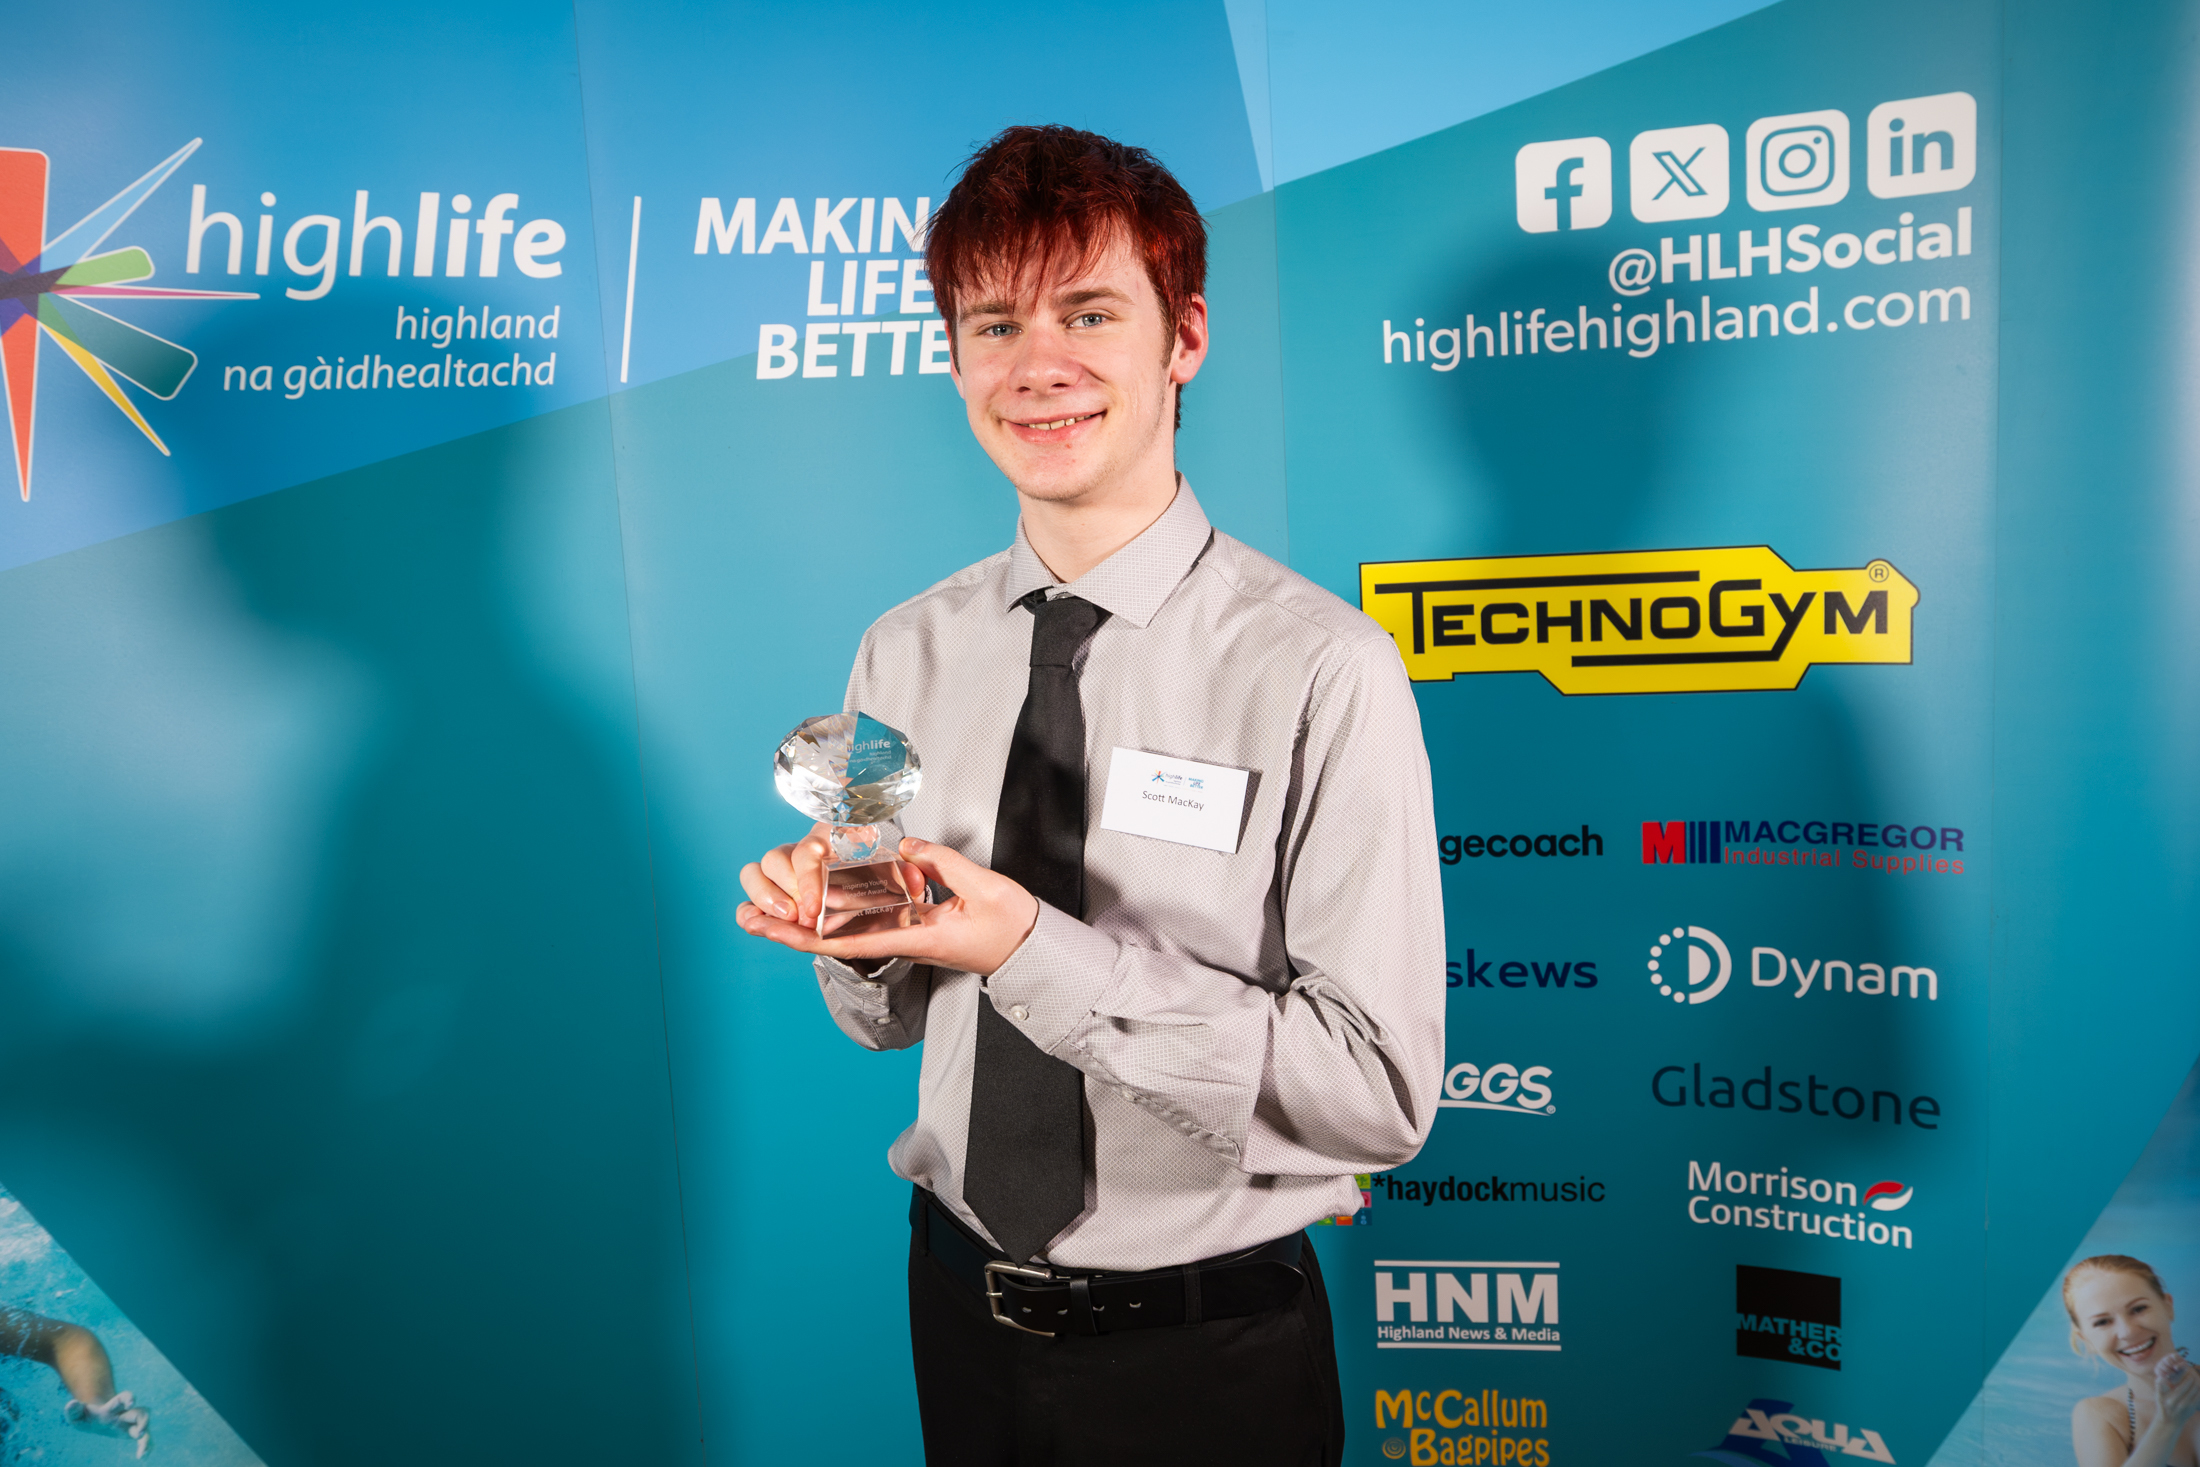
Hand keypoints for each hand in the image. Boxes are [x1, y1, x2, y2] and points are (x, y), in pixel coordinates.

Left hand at [65, 1392, 150, 1457]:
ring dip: (146, 1437)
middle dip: (143, 1421)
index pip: (123, 1398)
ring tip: (142, 1450)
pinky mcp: (133, 1434)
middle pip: (141, 1412)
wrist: (97, 1419)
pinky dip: (147, 1446)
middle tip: (139, 1433)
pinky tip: (142, 1456)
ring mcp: (130, 1424)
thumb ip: (73, 1410)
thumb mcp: (77, 1415)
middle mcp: (125, 1414)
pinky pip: (145, 1439)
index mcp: (112, 1408)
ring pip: (146, 1426)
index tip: (130, 1403)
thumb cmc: (87, 1417)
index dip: (129, 1398)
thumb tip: (72, 1403)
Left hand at [738, 836, 1039, 976]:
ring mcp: (909, 934)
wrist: (1034, 949)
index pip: (852, 939)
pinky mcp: (917, 926)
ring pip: (848, 932)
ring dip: (807, 924)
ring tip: (768, 913)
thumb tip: (903, 845)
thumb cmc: (1013, 925)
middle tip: (747, 920)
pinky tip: (820, 905)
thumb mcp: (984, 888)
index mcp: (918, 936)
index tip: (774, 927)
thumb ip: (943, 862)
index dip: (809, 933)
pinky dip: (839, 916)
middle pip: (837, 939)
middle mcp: (906, 940)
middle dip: (790, 932)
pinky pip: (870, 923)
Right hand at [2158, 1351, 2199, 1424]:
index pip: (2183, 1386)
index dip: (2186, 1377)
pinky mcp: (2193, 1409)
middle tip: (2191, 1372)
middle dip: (2193, 1379)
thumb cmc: (2163, 1406)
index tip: (2185, 1370)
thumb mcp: (2158, 1397)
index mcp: (2172, 1400)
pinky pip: (2198, 1397)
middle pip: (2192, 1388)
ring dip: (2197, 1384)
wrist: (2170, 1422)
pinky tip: (2196, 1385)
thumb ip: (2159, 1386)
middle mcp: (2181, 1404)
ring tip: (2195, 1377)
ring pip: (2197, 1392)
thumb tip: (2161, 1377)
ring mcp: (2189, 1407)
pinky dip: (2198, 1390)